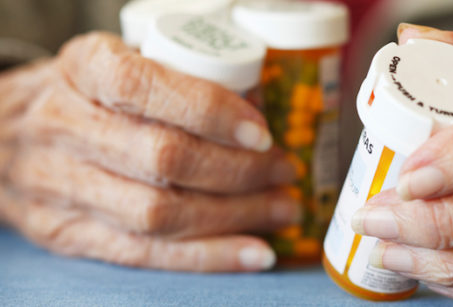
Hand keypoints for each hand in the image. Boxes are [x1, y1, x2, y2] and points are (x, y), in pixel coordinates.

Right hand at [0, 32, 299, 271]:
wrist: (3, 134)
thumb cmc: (84, 94)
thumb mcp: (120, 63)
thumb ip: (180, 79)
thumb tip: (259, 111)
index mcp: (84, 69)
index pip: (146, 88)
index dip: (211, 111)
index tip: (263, 131)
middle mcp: (65, 127)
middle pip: (163, 159)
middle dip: (239, 171)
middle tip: (285, 172)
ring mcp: (62, 187)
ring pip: (159, 214)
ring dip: (235, 217)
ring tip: (283, 211)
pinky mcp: (67, 234)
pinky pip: (144, 254)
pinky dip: (208, 256)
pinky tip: (254, 253)